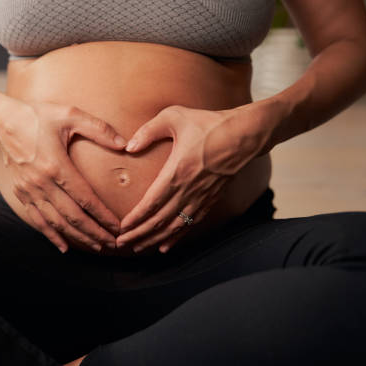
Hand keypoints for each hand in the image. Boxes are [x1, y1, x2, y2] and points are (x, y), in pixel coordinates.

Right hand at [0, 96, 127, 252]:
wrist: (1, 120)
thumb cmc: (38, 115)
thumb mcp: (70, 115)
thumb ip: (99, 129)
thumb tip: (124, 144)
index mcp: (56, 166)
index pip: (85, 198)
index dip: (103, 215)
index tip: (118, 226)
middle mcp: (42, 183)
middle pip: (72, 216)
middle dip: (95, 232)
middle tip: (113, 243)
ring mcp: (29, 190)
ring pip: (56, 222)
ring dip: (77, 237)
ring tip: (96, 246)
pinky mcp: (21, 193)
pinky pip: (37, 220)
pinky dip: (51, 235)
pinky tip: (64, 246)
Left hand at [115, 99, 281, 253]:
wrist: (244, 135)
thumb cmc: (208, 123)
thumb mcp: (174, 117)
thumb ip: (149, 131)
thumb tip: (129, 147)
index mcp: (177, 171)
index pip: (152, 202)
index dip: (136, 218)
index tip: (121, 229)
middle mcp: (189, 190)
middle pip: (160, 220)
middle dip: (139, 234)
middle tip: (121, 244)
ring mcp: (201, 197)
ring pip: (174, 227)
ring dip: (154, 240)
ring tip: (138, 249)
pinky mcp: (210, 200)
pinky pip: (190, 224)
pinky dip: (176, 238)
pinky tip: (165, 247)